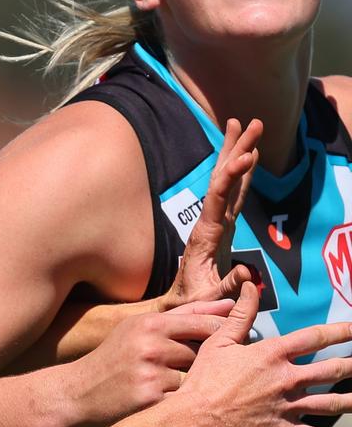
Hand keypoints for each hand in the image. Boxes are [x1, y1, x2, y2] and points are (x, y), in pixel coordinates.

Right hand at [69, 301, 232, 426]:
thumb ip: (184, 316)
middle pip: (202, 353)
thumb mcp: (140, 327)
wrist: (81, 391)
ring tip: (170, 386)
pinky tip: (165, 402)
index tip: (227, 343)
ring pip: (194, 378)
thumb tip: (230, 305)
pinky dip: (179, 402)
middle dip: (202, 363)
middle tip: (194, 370)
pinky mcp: (151, 399)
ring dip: (190, 384)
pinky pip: (183, 399)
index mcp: (151, 323)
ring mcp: (151, 373)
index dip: (221, 334)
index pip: (203, 323)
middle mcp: (151, 345)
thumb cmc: (116, 356)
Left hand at [163, 118, 262, 308]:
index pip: (220, 196)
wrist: (176, 305)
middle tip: (250, 121)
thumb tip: (247, 273)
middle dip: (237, 149)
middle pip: (223, 179)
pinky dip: (241, 174)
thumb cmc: (192, 303)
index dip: (233, 175)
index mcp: (206, 234)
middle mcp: (209, 222)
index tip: (247, 155)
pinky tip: (248, 158)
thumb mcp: (209, 300)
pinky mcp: (221, 227)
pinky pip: (233, 194)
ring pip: (227, 181)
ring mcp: (215, 222)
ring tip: (244, 125)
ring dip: (236, 153)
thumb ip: (227, 287)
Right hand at [178, 283, 351, 426]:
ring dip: (350, 401)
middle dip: (351, 365)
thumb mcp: (219, 341)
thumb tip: (250, 286)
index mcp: (272, 354)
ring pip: (330, 403)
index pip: (314, 337)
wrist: (195, 418)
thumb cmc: (204, 379)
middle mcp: (286, 378)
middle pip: (330, 370)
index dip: (339, 331)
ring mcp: (287, 406)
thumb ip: (240, 314)